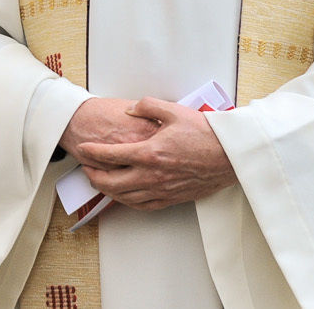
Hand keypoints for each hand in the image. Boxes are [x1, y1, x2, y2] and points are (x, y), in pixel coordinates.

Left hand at [75, 98, 237, 210]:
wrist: (230, 155)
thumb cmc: (206, 133)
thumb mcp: (174, 111)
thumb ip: (147, 106)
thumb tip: (129, 110)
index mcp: (149, 153)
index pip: (110, 155)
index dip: (92, 152)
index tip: (83, 149)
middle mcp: (152, 175)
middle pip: (111, 182)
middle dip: (93, 175)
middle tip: (86, 167)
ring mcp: (162, 190)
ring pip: (125, 197)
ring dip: (107, 190)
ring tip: (99, 182)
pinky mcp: (172, 198)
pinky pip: (143, 206)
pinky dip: (128, 202)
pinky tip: (124, 196)